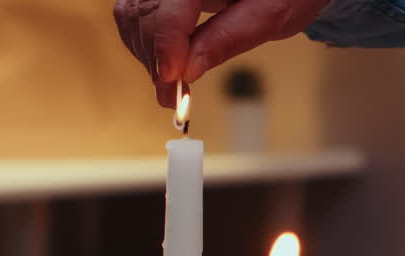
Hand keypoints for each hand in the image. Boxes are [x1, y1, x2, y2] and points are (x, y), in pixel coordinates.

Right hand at [113, 0, 330, 106]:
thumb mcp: (272, 14)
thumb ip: (229, 38)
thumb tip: (188, 71)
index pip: (166, 8)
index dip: (165, 49)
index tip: (173, 85)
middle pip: (143, 13)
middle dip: (156, 59)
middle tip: (173, 98)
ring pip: (132, 14)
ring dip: (149, 54)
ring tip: (174, 85)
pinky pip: (135, 12)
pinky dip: (147, 42)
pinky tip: (169, 64)